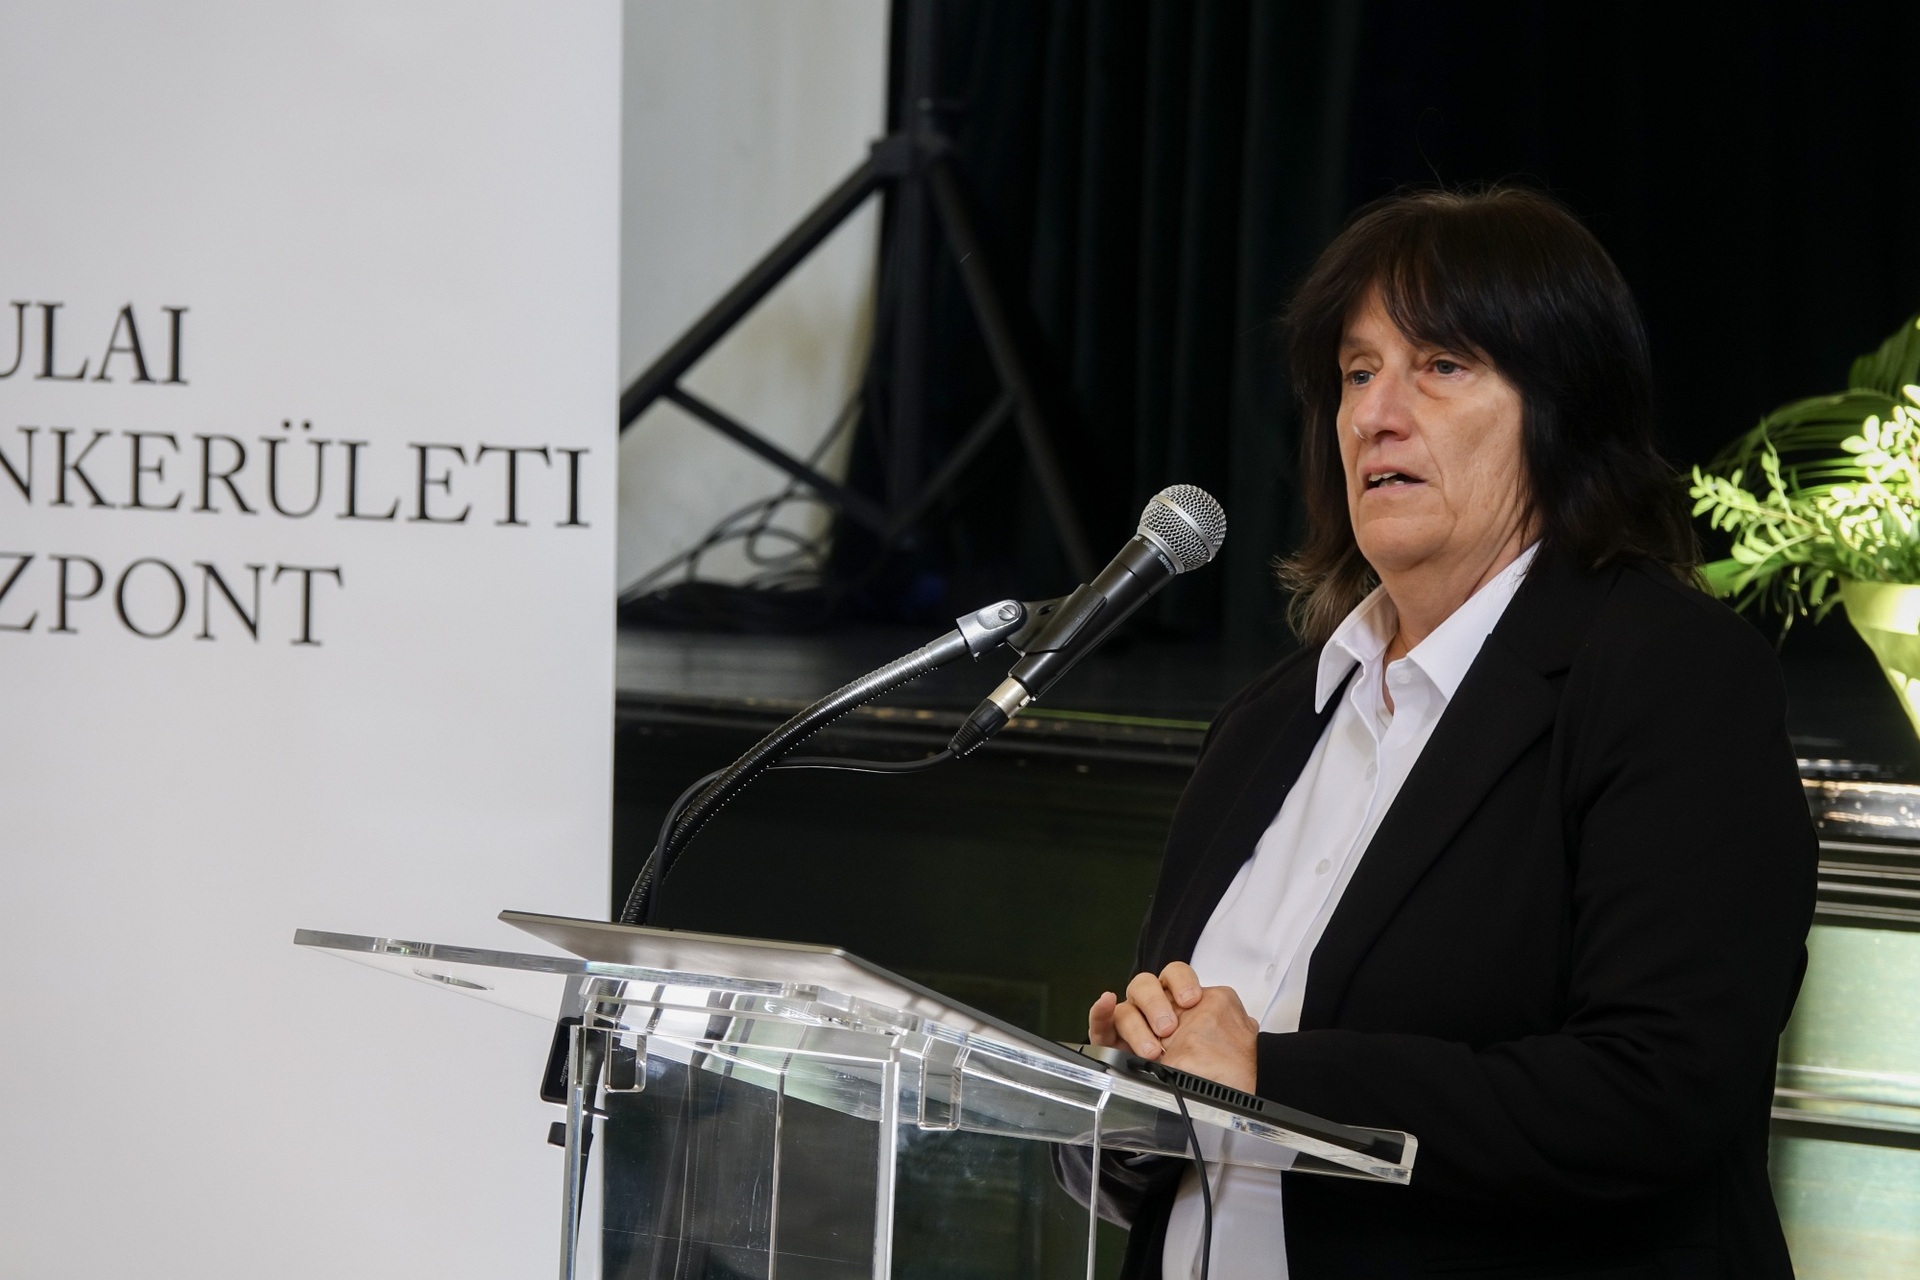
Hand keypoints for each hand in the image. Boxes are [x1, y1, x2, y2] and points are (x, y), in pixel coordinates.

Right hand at [1086, 964, 1257, 1094]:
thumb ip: (1218, 1027)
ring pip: (1124, 1009)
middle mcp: (1154, 1010)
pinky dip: (1100, 1014)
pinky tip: (1105, 1003)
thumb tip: (1240, 1024)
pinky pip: (1100, 1026)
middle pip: (1144, 986)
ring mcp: (1132, 1026)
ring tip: (1151, 1049)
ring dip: (1136, 1024)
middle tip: (1168, 1029)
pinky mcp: (1113, 1044)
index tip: (1191, 1000)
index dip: (1181, 981)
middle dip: (1156, 1004)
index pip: (1175, 975)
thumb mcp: (1223, 1045)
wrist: (1209, 1104)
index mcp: (1180, 1002)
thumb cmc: (1219, 1074)